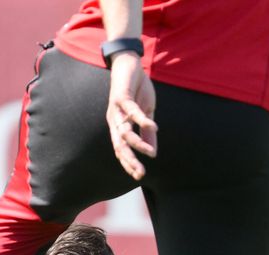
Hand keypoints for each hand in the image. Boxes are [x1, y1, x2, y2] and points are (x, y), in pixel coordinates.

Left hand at [106, 52, 156, 179]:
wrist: (129, 64)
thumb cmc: (137, 89)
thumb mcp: (146, 113)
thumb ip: (148, 133)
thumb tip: (153, 152)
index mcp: (119, 126)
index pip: (121, 150)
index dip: (129, 164)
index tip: (140, 176)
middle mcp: (114, 120)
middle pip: (119, 145)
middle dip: (129, 161)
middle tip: (140, 174)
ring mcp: (116, 109)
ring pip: (125, 132)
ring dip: (138, 144)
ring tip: (150, 153)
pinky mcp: (122, 96)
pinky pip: (132, 111)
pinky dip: (142, 120)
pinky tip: (153, 128)